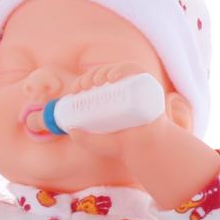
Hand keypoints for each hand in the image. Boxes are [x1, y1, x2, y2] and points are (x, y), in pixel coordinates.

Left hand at [63, 62, 186, 159]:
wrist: (145, 150)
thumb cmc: (122, 147)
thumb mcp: (96, 143)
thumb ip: (82, 139)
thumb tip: (70, 129)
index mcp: (111, 97)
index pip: (95, 82)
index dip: (83, 81)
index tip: (75, 90)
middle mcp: (124, 90)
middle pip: (105, 74)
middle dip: (91, 75)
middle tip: (85, 86)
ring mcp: (136, 87)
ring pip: (118, 70)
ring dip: (104, 70)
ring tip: (97, 81)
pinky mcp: (149, 87)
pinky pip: (137, 71)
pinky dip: (124, 69)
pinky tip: (113, 76)